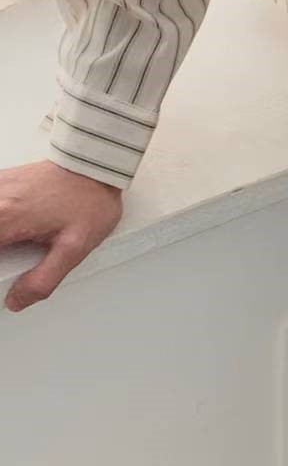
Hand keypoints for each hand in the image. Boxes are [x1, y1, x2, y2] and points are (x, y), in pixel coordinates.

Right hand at [0, 160, 122, 311]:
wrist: (98, 165)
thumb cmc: (90, 200)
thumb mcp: (74, 249)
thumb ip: (42, 280)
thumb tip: (16, 300)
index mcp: (7, 218)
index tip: (4, 271)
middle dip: (1, 253)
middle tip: (10, 256)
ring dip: (1, 237)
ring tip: (11, 245)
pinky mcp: (3, 180)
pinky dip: (0, 217)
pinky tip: (10, 230)